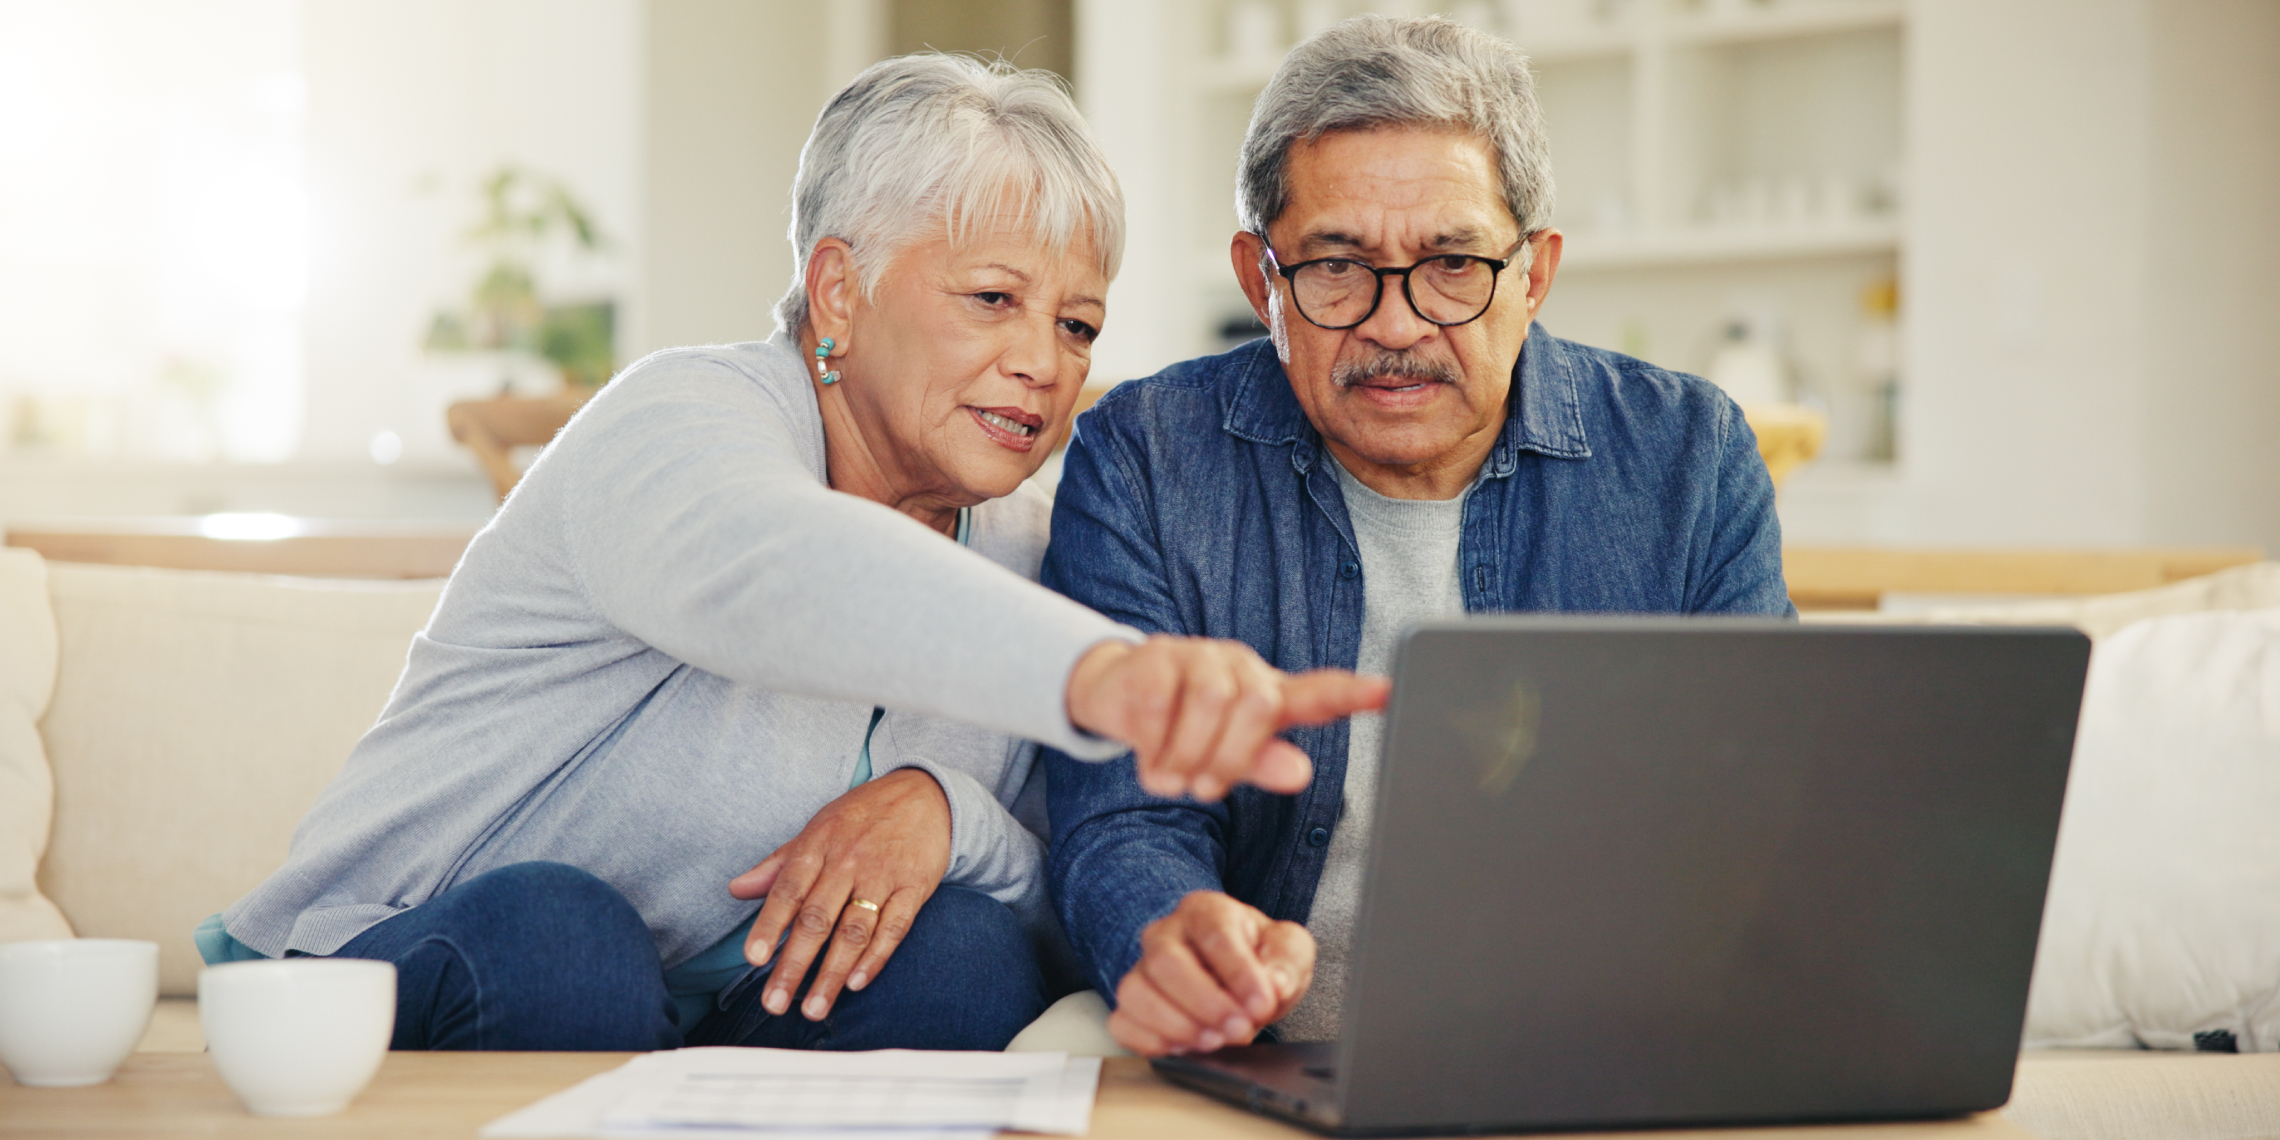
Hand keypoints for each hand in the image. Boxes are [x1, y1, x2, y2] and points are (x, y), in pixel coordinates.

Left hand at [727, 768, 950, 1019]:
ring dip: (832, 973)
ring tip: (813, 1008)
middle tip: (774, 1002)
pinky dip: (876, 957)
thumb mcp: (817, 829)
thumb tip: (736, 889)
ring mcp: (883, 877)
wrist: (924, 794)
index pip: (787, 890)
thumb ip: (778, 864)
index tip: (753, 959)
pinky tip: (857, 983)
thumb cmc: (862, 816)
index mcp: (818, 846)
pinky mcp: (914, 888)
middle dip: (794, 964)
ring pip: (854, 931)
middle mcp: (848, 862)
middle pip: (817, 919)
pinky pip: (894, 927)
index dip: (769, 925)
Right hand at [1066, 636, 1389, 800]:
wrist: (1117, 696)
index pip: (1319, 691)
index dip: (1353, 693)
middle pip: (1259, 704)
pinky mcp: (1156, 656)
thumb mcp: (1226, 756)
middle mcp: (1240, 667)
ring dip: (1188, 754)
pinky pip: (1162, 703)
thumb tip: (1301, 772)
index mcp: (1268, 693)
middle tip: (1204, 788)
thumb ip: (1262, 763)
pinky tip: (1149, 758)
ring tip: (1171, 778)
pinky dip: (1154, 744)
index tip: (1387, 692)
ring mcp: (1198, 655)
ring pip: (1211, 701)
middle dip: (1230, 758)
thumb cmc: (1186, 729)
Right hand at [1108, 890, 1313, 1056]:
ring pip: (1135, 992)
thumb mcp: (1289, 950)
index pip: (1214, 933)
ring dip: (1176, 1024)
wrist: (1238, 979)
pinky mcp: (1132, 1005)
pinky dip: (1149, 1041)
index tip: (1262, 1004)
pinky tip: (1183, 1048)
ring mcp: (1143, 969)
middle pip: (1166, 962)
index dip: (1238, 972)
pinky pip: (1122, 1023)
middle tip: (1239, 1029)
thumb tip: (1274, 984)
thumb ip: (1286, 960)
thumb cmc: (1259, 958)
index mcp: (1206, 910)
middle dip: (1205, 1003)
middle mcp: (1166, 934)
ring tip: (1213, 1041)